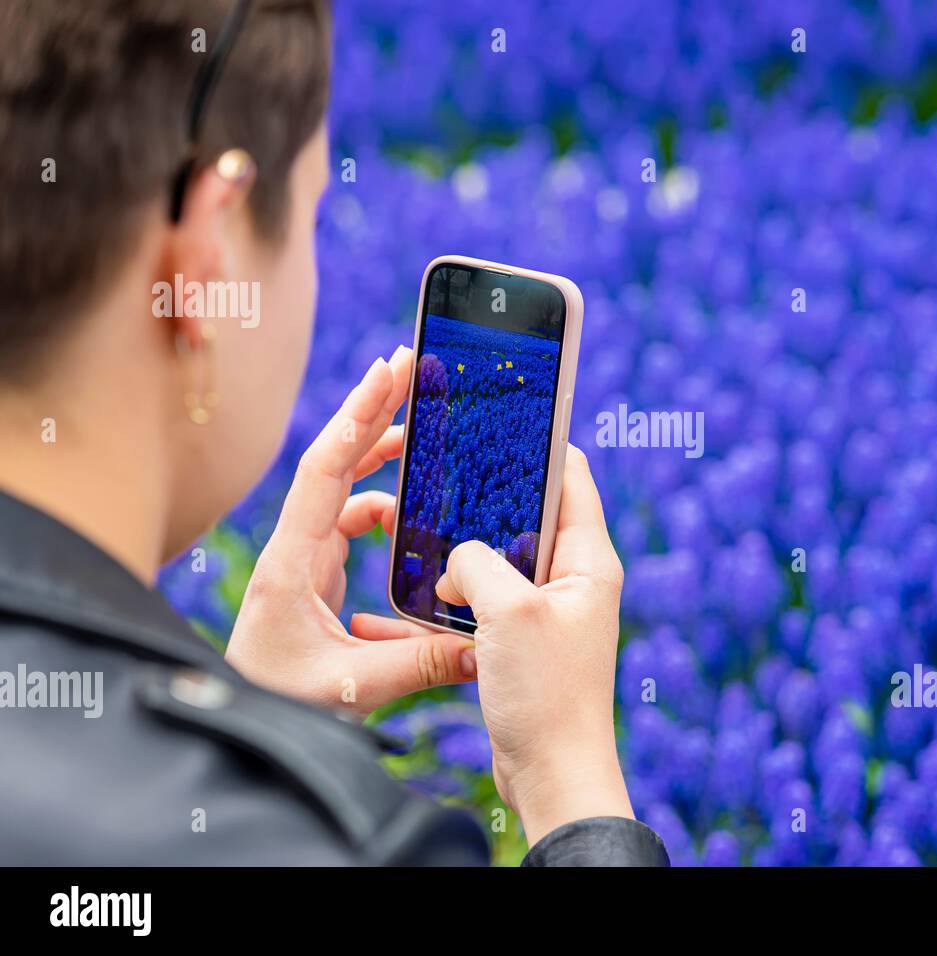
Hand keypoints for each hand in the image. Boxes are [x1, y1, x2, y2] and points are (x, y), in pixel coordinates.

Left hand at [226, 345, 476, 713]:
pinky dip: (387, 509)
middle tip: (410, 368)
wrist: (237, 719)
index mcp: (292, 563)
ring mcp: (304, 557)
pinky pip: (354, 522)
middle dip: (372, 412)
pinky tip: (416, 520)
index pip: (324, 473)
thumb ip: (420, 665)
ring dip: (383, 459)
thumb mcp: (351, 687)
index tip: (388, 372)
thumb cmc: (277, 700)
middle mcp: (295, 548)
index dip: (356, 419)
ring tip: (425, 434)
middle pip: (334, 462)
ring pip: (346, 489)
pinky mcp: (316, 573)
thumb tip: (485, 648)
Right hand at [435, 444, 634, 844]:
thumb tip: (456, 558)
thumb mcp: (507, 611)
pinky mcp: (528, 637)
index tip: (500, 416)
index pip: (572, 476)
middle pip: (534, 513)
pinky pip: (495, 595)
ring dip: (472, 549)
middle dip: (492, 497)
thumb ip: (476, 563)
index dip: (540, 443)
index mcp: (590, 559)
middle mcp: (576, 578)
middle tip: (447, 473)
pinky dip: (466, 588)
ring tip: (431, 531)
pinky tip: (433, 587)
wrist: (552, 771)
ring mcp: (552, 608)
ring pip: (507, 555)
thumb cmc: (546, 692)